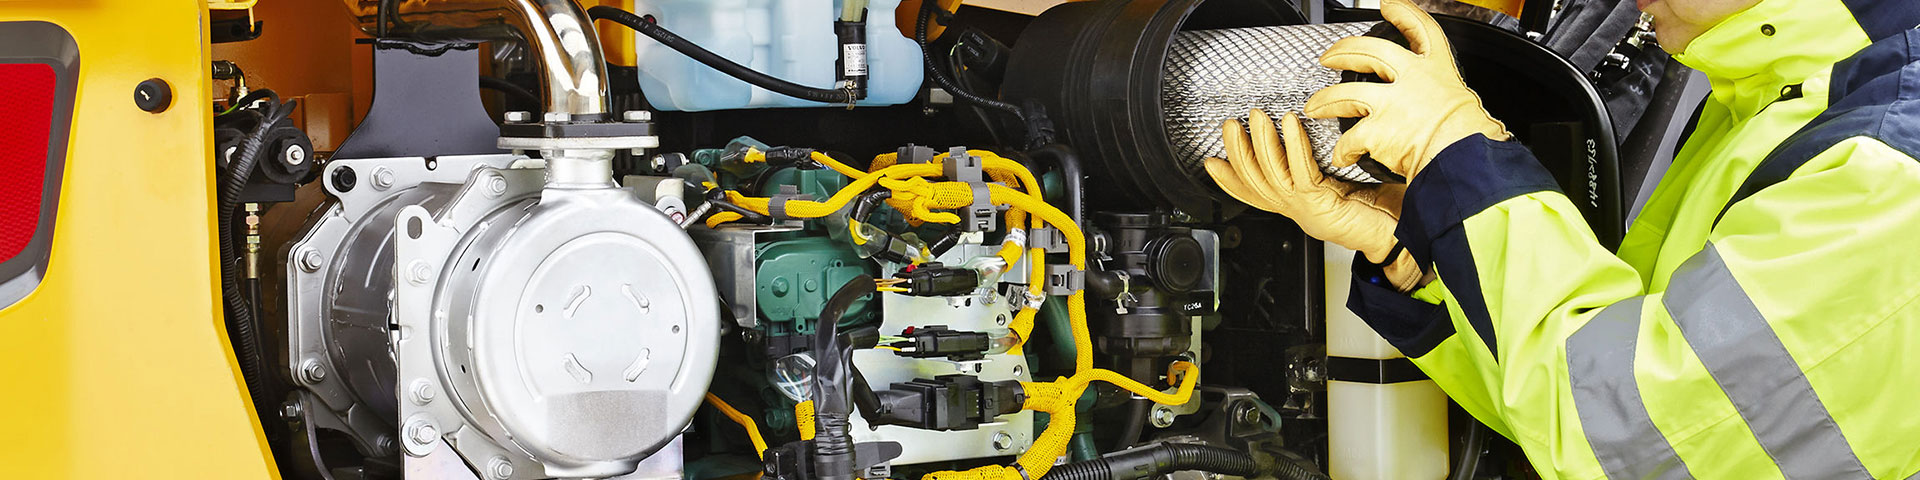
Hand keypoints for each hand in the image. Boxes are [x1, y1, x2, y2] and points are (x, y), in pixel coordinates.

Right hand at [1205, 109, 1422, 290]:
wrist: (1402, 238)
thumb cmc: (1384, 212)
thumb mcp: (1346, 184)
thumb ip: (1326, 167)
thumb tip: (1320, 135)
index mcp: (1301, 206)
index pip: (1254, 195)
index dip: (1228, 180)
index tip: (1211, 162)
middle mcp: (1298, 210)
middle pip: (1254, 183)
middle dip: (1237, 152)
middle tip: (1231, 125)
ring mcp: (1307, 210)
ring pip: (1270, 177)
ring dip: (1261, 143)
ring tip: (1257, 117)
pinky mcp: (1322, 206)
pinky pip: (1300, 173)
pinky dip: (1293, 146)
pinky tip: (1290, 124)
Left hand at [1304, 0, 1509, 180]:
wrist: (1466, 159)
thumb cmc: (1471, 138)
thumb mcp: (1463, 103)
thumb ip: (1441, 98)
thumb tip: (1439, 109)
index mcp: (1437, 69)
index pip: (1421, 30)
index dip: (1403, 14)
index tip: (1388, 6)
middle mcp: (1412, 79)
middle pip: (1369, 52)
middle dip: (1343, 51)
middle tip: (1330, 57)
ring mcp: (1391, 103)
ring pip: (1347, 94)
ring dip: (1326, 100)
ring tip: (1314, 106)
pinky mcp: (1377, 130)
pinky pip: (1350, 139)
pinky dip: (1343, 150)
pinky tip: (1342, 156)